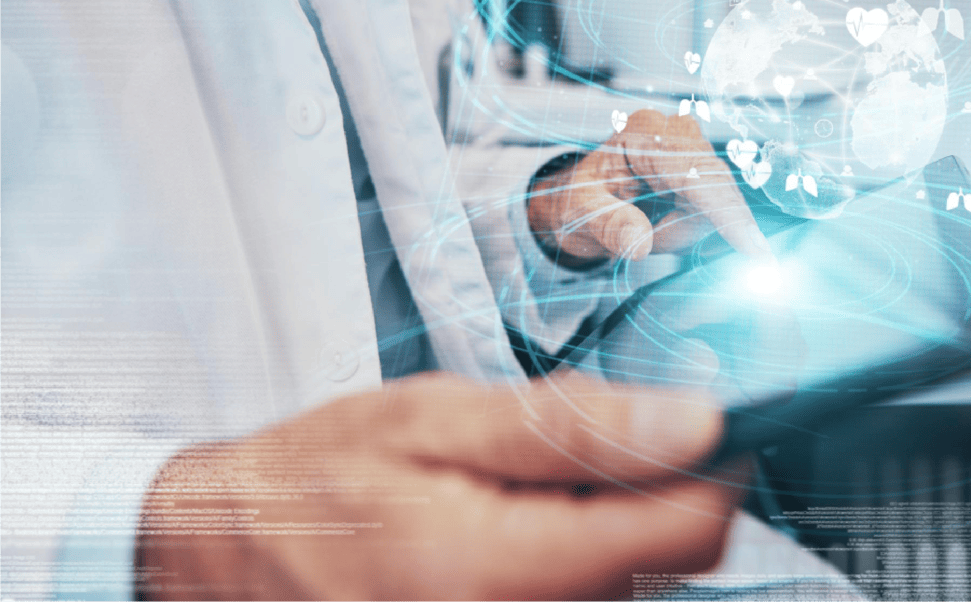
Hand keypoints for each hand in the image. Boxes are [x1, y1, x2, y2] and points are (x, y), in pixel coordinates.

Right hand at [136, 372, 747, 600]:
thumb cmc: (318, 479)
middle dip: (637, 495)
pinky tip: (509, 537)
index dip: (709, 468)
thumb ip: (572, 425)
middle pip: (664, 568)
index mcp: (503, 571)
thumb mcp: (436, 417)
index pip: (688, 536)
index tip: (689, 425)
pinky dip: (567, 566)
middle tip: (553, 454)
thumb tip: (693, 419)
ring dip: (597, 533)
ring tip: (513, 495)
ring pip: (627, 591)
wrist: (230, 555)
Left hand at [527, 109, 771, 265]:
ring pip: (717, 205)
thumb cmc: (576, 200)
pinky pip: (714, 211)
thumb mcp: (579, 215)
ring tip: (643, 228)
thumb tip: (640, 242)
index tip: (755, 249)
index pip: (696, 174)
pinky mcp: (699, 171)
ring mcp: (690, 150)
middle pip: (714, 190)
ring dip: (682, 230)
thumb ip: (609, 226)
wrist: (576, 202)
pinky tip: (660, 225)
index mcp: (642, 132)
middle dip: (685, 228)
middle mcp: (672, 132)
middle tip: (647, 239)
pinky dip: (687, 229)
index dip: (727, 213)